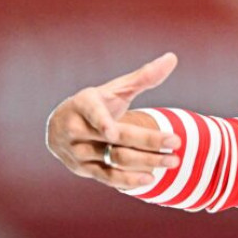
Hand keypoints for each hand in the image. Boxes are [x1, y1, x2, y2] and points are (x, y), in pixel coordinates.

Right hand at [45, 53, 182, 189]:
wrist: (60, 129)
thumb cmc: (96, 105)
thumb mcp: (114, 89)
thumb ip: (143, 77)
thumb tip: (172, 58)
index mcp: (84, 104)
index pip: (93, 113)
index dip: (101, 122)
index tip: (113, 132)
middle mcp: (76, 129)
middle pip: (115, 139)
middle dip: (148, 142)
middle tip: (177, 144)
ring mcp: (78, 151)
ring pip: (114, 160)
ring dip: (145, 162)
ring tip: (173, 162)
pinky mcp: (83, 169)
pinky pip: (106, 177)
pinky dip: (128, 180)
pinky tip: (150, 179)